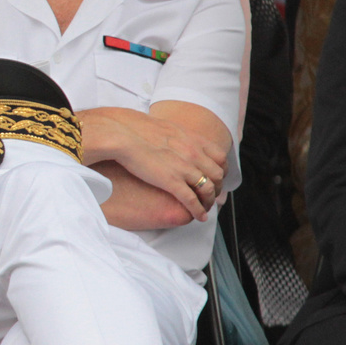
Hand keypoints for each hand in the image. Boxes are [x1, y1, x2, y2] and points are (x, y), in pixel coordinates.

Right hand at [79, 109, 225, 220]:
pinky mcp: (172, 182)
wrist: (123, 134)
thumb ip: (177, 136)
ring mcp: (184, 168)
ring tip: (206, 207)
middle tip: (212, 195)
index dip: (221, 169)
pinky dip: (199, 210)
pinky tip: (200, 217)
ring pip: (208, 189)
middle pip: (218, 175)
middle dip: (218, 187)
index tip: (216, 177)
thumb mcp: (165, 127)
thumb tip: (175, 140)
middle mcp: (193, 153)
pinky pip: (192, 200)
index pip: (220, 157)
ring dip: (210, 201)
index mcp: (192, 139)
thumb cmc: (137, 129)